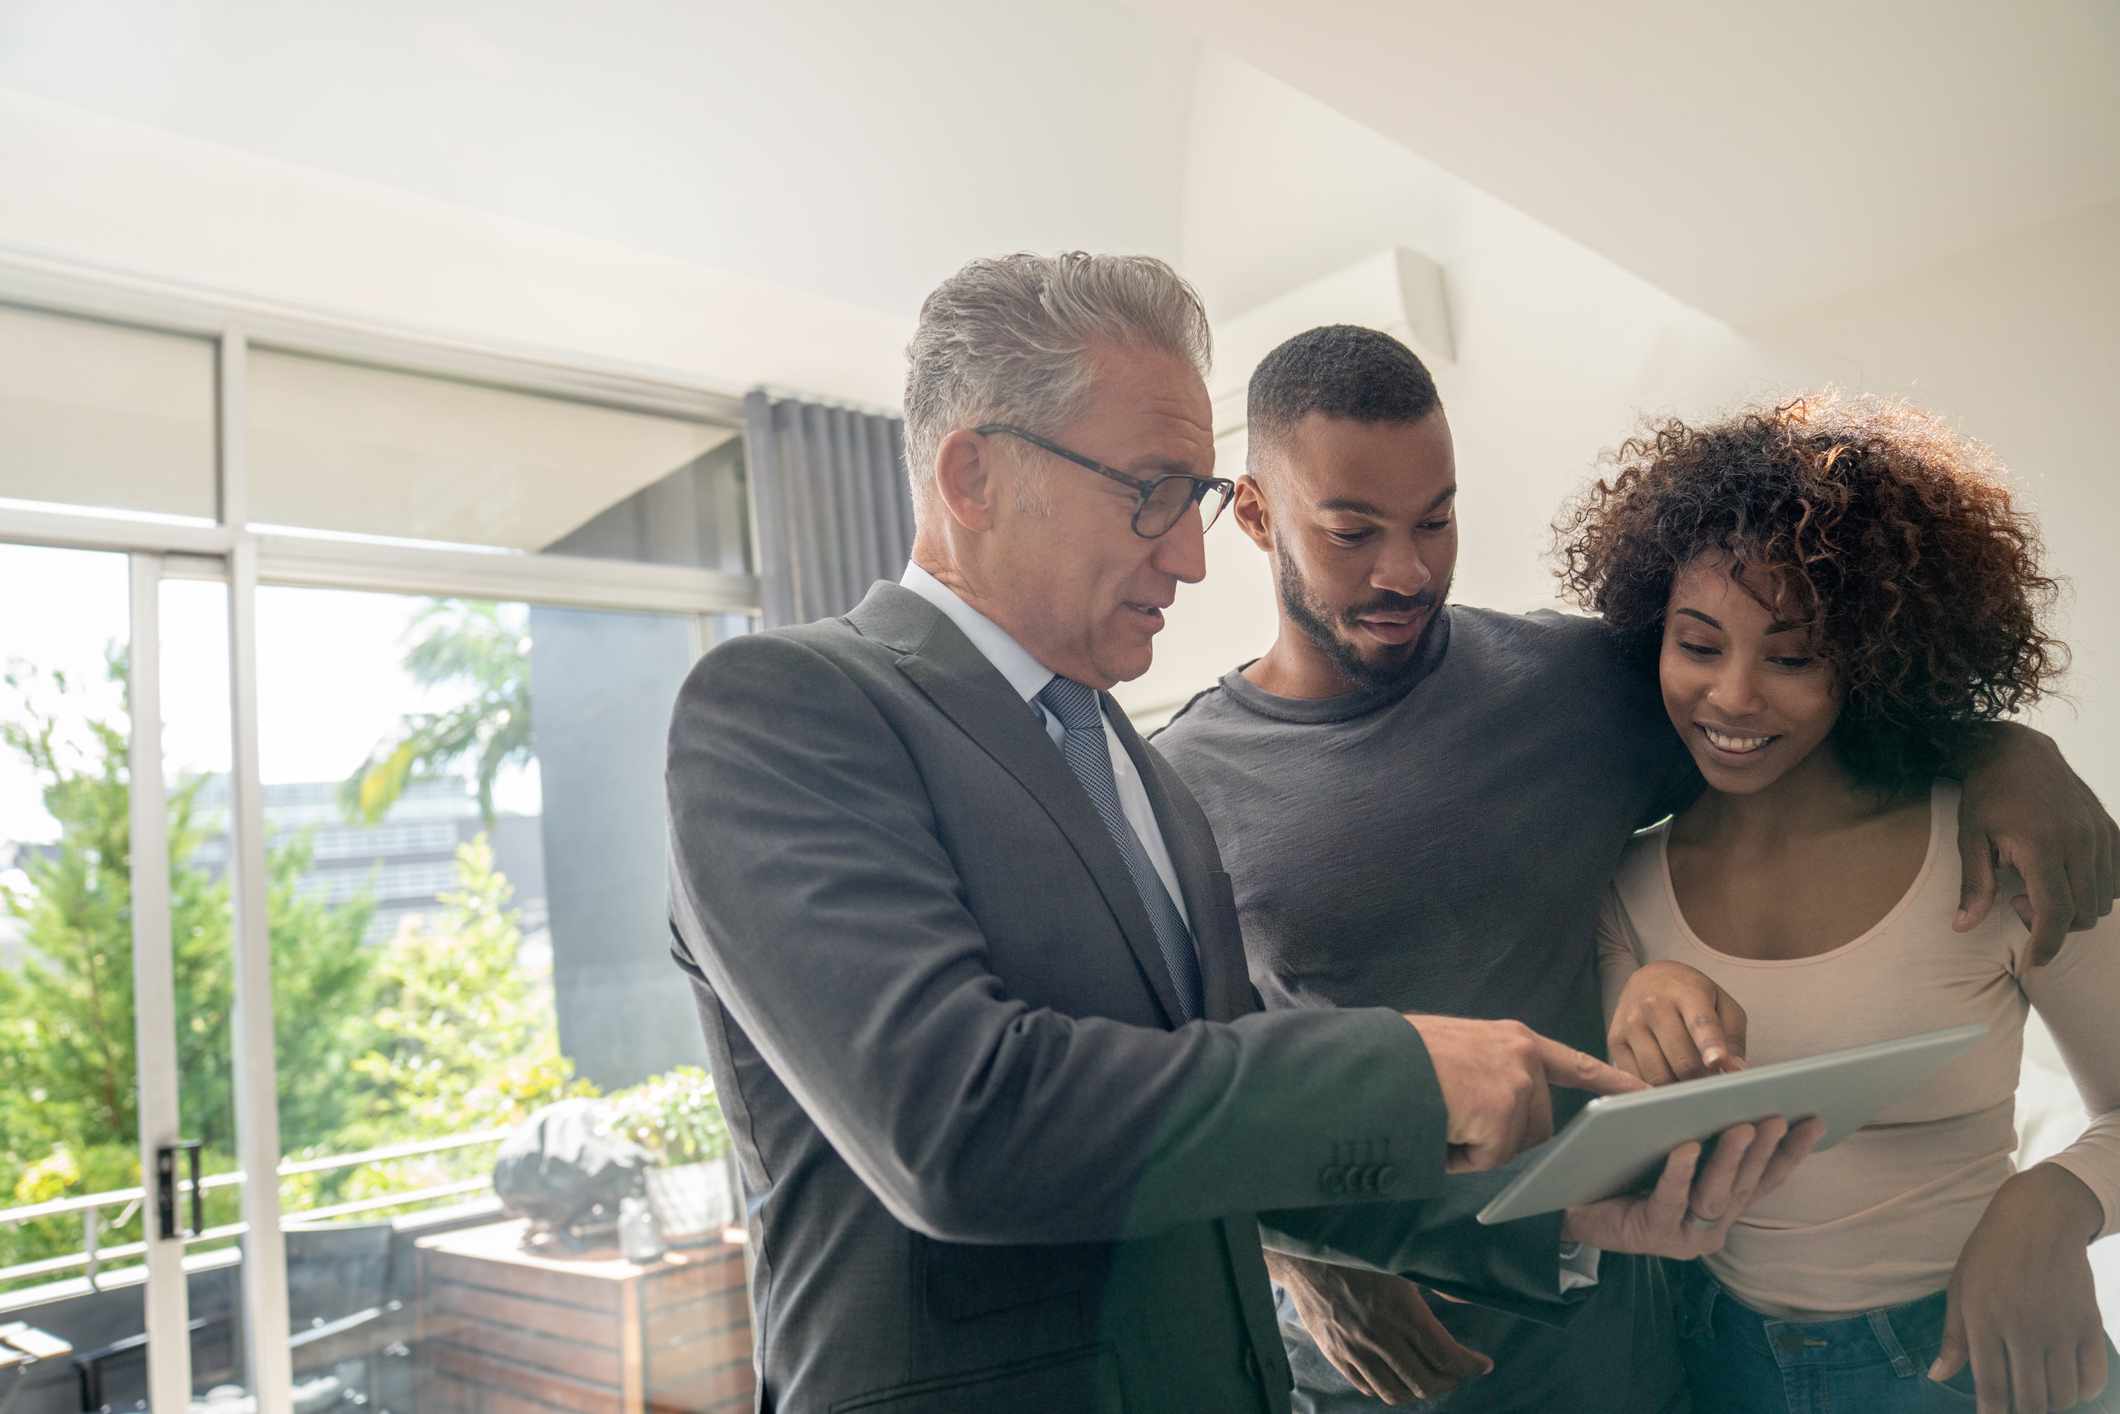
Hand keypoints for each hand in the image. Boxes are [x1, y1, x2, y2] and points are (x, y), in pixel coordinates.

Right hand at [1267, 1250, 1490, 1403]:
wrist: (1306, 1257)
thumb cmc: (1357, 1254)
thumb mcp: (1401, 1261)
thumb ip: (1436, 1284)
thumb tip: (1465, 1298)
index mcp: (1401, 1312)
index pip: (1446, 1356)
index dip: (1470, 1365)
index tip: (1482, 1364)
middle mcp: (1380, 1337)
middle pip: (1427, 1381)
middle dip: (1451, 1380)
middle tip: (1459, 1370)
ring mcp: (1355, 1350)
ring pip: (1397, 1393)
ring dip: (1421, 1391)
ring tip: (1431, 1378)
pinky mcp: (1336, 1356)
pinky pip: (1367, 1388)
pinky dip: (1389, 1389)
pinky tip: (1397, 1377)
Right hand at [1404, 1015, 1645, 1172]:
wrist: (1376, 1065)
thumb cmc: (1402, 1057)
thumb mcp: (1459, 1047)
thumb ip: (1492, 1068)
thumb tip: (1497, 1105)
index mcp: (1515, 1039)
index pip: (1577, 1064)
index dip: (1614, 1083)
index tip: (1648, 1095)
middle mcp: (1524, 1059)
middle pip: (1536, 1124)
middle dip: (1499, 1135)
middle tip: (1455, 1116)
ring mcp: (1516, 1088)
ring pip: (1510, 1146)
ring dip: (1475, 1146)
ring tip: (1440, 1117)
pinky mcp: (1502, 1117)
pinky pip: (1488, 1160)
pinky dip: (1460, 1156)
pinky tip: (1439, 1130)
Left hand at [1561, 1116, 1822, 1256]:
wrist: (1574, 1204)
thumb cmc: (1629, 1174)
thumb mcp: (1674, 1152)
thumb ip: (1706, 1137)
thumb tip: (1738, 1097)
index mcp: (1723, 1203)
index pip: (1766, 1176)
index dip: (1792, 1151)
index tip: (1815, 1120)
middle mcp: (1713, 1223)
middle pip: (1745, 1183)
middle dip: (1764, 1148)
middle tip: (1776, 1116)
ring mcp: (1687, 1233)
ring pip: (1715, 1193)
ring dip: (1730, 1158)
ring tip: (1741, 1126)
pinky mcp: (1655, 1233)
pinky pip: (1672, 1199)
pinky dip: (1680, 1173)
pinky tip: (1686, 1148)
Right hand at [1607, 961, 1747, 1083]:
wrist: (1647, 979)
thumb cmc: (1691, 996)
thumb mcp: (1722, 1004)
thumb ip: (1732, 1036)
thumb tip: (1733, 1070)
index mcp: (1686, 994)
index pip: (1700, 1023)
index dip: (1710, 1046)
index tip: (1718, 1063)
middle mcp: (1653, 1007)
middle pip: (1682, 1060)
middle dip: (1701, 1079)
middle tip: (1710, 1081)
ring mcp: (1630, 1025)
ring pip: (1658, 1075)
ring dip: (1678, 1087)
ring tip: (1688, 1081)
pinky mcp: (1614, 1041)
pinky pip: (1636, 1079)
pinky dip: (1654, 1087)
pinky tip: (1666, 1080)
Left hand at [1929, 1165, 2108, 1412]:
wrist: (2039, 1219)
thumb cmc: (1990, 1253)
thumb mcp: (1960, 1287)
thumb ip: (1953, 1337)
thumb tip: (1938, 1376)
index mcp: (1985, 1319)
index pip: (1991, 1386)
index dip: (1992, 1413)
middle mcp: (2024, 1328)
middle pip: (2030, 1398)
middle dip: (2024, 1413)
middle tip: (2018, 1408)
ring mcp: (2060, 1328)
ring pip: (2062, 1394)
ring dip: (2051, 1404)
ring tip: (2039, 1397)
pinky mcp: (2089, 1324)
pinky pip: (2094, 1377)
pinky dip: (2083, 1392)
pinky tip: (2069, 1388)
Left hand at [1957, 722, 2118, 963]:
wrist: (2017, 751)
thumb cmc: (1986, 796)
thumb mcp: (1970, 838)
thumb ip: (1973, 885)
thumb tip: (1961, 927)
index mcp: (2042, 846)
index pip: (2055, 913)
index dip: (2046, 945)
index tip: (2032, 963)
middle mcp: (2080, 842)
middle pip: (2082, 912)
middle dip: (2053, 925)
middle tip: (2018, 901)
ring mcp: (2100, 835)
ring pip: (2103, 900)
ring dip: (2074, 909)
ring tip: (2037, 886)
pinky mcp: (2111, 830)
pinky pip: (2117, 878)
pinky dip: (2096, 891)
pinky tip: (2064, 878)